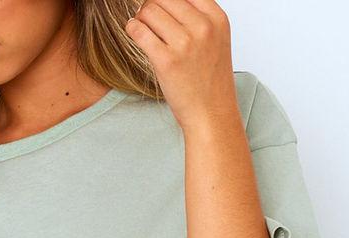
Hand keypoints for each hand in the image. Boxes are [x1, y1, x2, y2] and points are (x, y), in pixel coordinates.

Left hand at [124, 0, 237, 131]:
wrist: (211, 115)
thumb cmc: (209, 82)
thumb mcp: (215, 41)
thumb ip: (197, 18)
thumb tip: (166, 3)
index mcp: (216, 18)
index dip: (167, 0)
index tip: (160, 6)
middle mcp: (202, 27)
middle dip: (152, 5)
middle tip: (148, 18)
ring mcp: (185, 43)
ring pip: (149, 10)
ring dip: (141, 17)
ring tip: (143, 28)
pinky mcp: (166, 61)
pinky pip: (139, 31)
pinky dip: (132, 29)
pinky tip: (134, 33)